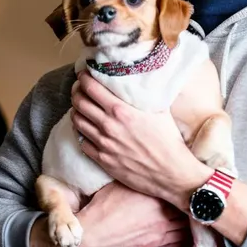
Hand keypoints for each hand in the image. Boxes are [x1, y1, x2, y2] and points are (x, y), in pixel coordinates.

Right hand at [30, 182, 188, 246]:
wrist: (90, 235)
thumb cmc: (102, 206)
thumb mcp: (120, 181)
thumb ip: (138, 174)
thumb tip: (146, 161)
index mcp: (155, 195)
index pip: (179, 187)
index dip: (186, 183)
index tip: (192, 178)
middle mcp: (162, 214)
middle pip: (186, 207)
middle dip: (191, 201)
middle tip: (198, 196)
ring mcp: (160, 233)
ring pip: (186, 226)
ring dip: (190, 219)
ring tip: (196, 212)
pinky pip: (177, 243)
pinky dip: (184, 237)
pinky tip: (187, 231)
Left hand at [71, 71, 211, 208]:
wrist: (170, 172)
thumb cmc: (169, 140)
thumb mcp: (160, 109)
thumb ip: (146, 95)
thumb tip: (144, 79)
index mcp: (121, 110)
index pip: (92, 88)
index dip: (84, 78)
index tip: (84, 74)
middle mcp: (108, 126)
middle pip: (80, 102)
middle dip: (76, 91)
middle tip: (79, 87)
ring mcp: (103, 144)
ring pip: (77, 121)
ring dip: (76, 110)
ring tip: (80, 105)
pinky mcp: (102, 160)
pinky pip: (82, 142)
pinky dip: (80, 131)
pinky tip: (85, 127)